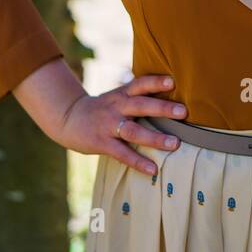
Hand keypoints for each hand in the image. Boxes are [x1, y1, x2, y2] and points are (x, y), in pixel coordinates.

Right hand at [48, 74, 187, 175]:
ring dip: (155, 138)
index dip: (155, 82)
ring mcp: (108, 125)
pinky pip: (122, 154)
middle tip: (183, 111)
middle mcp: (116, 107)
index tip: (172, 82)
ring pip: (133, 131)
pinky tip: (153, 169)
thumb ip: (138, 96)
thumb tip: (171, 96)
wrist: (69, 118)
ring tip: (175, 144)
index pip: (140, 84)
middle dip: (162, 108)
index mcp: (121, 94)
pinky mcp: (102, 143)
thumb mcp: (117, 96)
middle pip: (140, 106)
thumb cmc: (102, 108)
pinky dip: (138, 162)